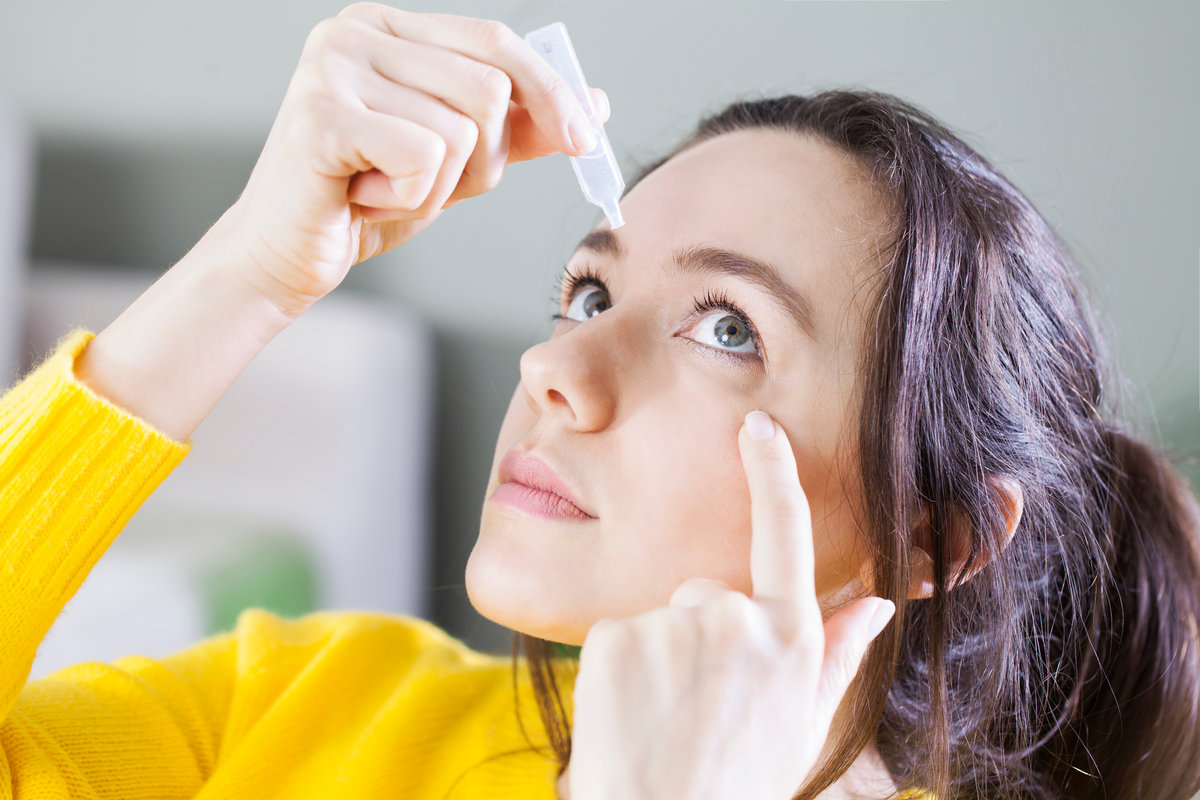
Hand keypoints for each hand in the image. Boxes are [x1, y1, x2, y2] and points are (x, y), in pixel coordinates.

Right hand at [222, 2, 609, 317]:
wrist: (287, 254)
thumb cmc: (367, 200)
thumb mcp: (458, 160)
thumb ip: (519, 128)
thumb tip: (595, 102)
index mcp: (391, 27)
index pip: (497, 43)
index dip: (550, 91)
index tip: (585, 139)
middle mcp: (357, 31)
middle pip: (488, 90)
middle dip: (480, 160)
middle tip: (422, 183)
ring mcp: (333, 67)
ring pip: (460, 131)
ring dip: (437, 186)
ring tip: (383, 188)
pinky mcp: (320, 116)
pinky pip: (424, 158)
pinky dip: (409, 198)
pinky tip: (363, 198)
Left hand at [565, 411, 895, 799]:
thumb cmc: (738, 784)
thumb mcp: (804, 726)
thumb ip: (838, 656)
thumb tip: (880, 602)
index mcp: (792, 637)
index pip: (785, 533)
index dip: (772, 471)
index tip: (758, 427)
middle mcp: (739, 617)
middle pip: (707, 593)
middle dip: (700, 637)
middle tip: (698, 709)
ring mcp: (676, 623)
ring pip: (662, 618)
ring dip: (661, 658)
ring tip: (667, 721)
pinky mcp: (619, 635)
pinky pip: (620, 634)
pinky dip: (621, 669)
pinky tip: (633, 716)